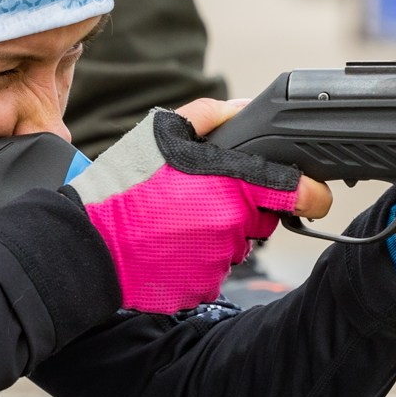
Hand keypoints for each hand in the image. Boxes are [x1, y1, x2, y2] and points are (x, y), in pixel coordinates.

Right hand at [68, 104, 323, 313]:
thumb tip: (246, 108)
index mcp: (229, 183)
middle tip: (199, 198)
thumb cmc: (121, 187)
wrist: (84, 245)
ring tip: (174, 221)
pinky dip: (196, 260)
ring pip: (236, 245)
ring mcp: (217, 261)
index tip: (310, 195)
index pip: (297, 193)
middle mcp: (230, 225)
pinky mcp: (201, 288)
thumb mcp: (162, 132)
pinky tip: (168, 245)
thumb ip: (210, 114)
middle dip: (243, 209)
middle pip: (262, 219)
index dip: (310, 193)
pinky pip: (212, 271)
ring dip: (216, 234)